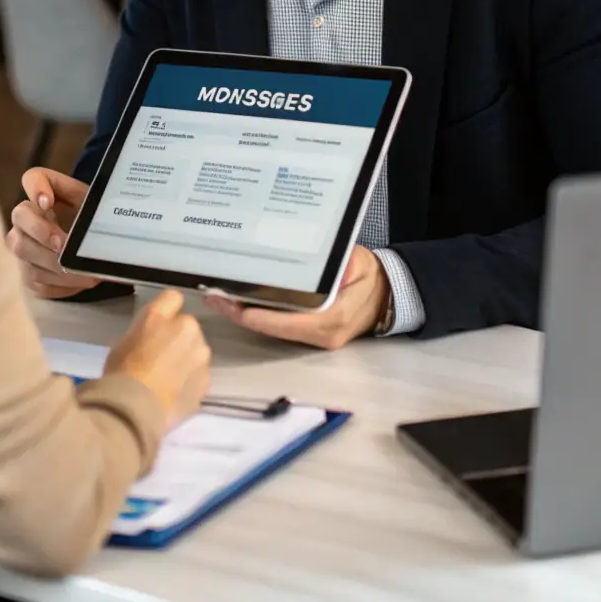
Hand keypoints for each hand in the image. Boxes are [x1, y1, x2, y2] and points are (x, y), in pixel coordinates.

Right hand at [6, 166, 99, 299]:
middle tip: (62, 245)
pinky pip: (35, 279)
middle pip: (20, 217)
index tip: (47, 202)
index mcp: (47, 192)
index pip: (32, 178)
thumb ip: (99, 207)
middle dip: (40, 231)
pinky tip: (81, 282)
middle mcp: (26, 216)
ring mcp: (22, 244)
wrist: (89, 248)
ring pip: (25, 253)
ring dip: (54, 265)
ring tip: (84, 273)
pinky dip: (60, 284)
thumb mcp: (98, 209)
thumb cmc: (93, 221)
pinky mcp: (27, 273)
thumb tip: (111, 218)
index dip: (35, 188)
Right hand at [105, 290, 211, 425]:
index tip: (156, 325)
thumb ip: (148, 328)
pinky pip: (197, 377)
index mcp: (167, 315)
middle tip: (159, 356)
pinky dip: (189, 382)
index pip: (172, 299)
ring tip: (167, 379)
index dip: (164, 312)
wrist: (135, 407)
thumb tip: (155, 333)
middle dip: (178, 338)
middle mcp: (191, 331)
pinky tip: (173, 394)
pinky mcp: (205, 385)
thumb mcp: (127, 337)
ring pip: (196, 353)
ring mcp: (202, 360)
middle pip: (188, 328)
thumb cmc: (123, 368)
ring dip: (186, 360)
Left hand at [204, 246, 390, 350]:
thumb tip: (326, 265)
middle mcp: (321, 335)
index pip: (288, 322)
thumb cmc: (370, 277)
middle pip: (273, 328)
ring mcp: (314, 337)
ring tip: (218, 297)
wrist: (386, 296)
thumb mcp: (359, 263)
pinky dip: (258, 315)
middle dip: (242, 314)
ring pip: (273, 330)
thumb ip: (342, 264)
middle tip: (214, 297)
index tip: (235, 306)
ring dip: (246, 315)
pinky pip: (279, 326)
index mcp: (331, 320)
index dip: (259, 316)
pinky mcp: (309, 334)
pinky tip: (238, 301)